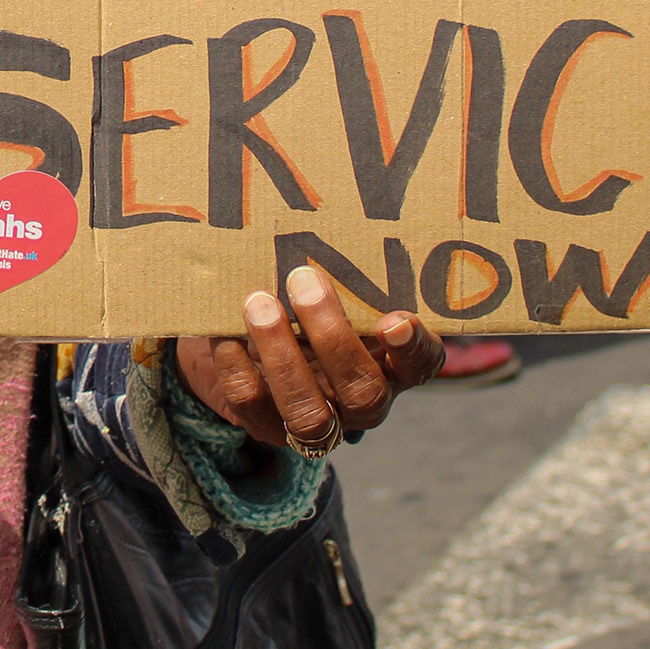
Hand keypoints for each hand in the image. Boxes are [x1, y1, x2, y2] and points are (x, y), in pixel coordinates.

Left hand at [175, 265, 444, 456]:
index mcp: (392, 364)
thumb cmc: (309, 306)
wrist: (253, 344)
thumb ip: (342, 277)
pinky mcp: (268, 426)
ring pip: (308, 413)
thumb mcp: (335, 293)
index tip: (395, 319)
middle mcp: (363, 401)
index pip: (422, 363)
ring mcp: (318, 423)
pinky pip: (252, 405)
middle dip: (332, 337)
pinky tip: (227, 332)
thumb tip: (321, 222)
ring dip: (282, 357)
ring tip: (259, 305)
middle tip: (303, 280)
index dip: (412, 347)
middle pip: (363, 391)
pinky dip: (236, 365)